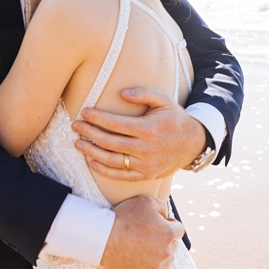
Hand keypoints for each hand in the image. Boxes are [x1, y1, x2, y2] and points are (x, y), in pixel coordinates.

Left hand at [72, 87, 205, 180]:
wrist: (193, 144)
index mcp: (149, 129)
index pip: (116, 124)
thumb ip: (144, 93)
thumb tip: (121, 93)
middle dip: (89, 132)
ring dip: (91, 151)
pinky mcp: (146, 175)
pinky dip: (104, 170)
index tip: (84, 112)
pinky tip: (92, 161)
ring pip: (112, 160)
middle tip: (75, 125)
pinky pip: (121, 175)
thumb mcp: (164, 101)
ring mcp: (146, 164)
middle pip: (109, 142)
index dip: (97, 118)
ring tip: (77, 143)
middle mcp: (146, 148)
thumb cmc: (175, 119)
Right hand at [100, 195, 183, 268]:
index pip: (179, 229)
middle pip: (173, 245)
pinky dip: (150, 264)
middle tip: (149, 234)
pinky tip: (139, 256)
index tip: (158, 223)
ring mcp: (156, 266)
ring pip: (166, 260)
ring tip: (146, 246)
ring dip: (160, 253)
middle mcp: (166, 252)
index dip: (169, 224)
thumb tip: (167, 215)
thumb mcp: (145, 201)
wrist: (103, 239)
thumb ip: (162, 206)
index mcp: (169, 234)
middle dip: (165, 239)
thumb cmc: (124, 218)